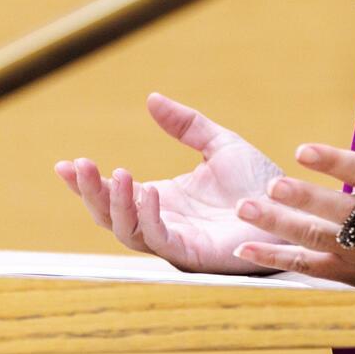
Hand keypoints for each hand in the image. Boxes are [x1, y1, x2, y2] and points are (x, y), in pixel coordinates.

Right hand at [54, 92, 286, 273]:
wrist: (292, 205)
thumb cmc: (260, 183)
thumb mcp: (219, 144)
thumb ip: (185, 125)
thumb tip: (151, 99)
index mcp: (162, 199)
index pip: (112, 194)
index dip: (85, 183)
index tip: (63, 164)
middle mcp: (162, 222)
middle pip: (109, 216)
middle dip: (89, 194)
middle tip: (77, 166)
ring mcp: (175, 241)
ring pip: (127, 232)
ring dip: (115, 205)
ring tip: (116, 174)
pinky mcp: (193, 255)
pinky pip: (160, 240)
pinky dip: (148, 218)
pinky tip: (148, 193)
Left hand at [230, 60, 354, 293]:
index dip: (333, 162)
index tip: (302, 150)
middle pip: (336, 211)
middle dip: (303, 200)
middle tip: (271, 186)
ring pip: (318, 239)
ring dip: (280, 226)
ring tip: (245, 209)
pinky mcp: (351, 271)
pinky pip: (311, 267)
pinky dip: (279, 259)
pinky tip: (246, 249)